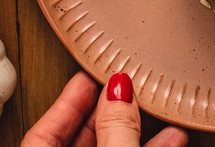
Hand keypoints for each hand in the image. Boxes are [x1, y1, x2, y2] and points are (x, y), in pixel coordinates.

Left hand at [22, 71, 188, 146]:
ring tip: (158, 108)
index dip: (68, 100)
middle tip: (123, 84)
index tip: (88, 75)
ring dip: (135, 129)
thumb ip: (117, 129)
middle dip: (107, 111)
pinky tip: (171, 138)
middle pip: (78, 140)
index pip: (43, 133)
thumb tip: (119, 90)